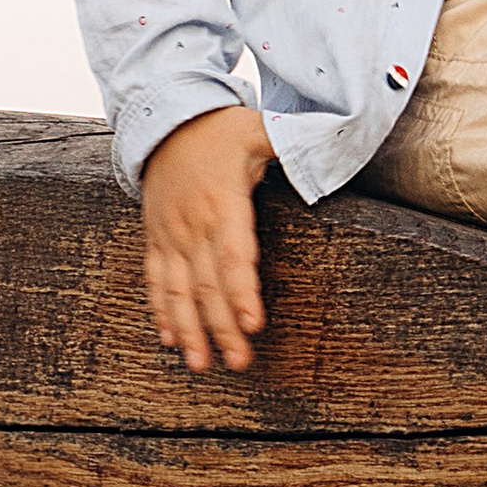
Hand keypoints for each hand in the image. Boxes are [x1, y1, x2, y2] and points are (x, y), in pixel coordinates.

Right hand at [140, 103, 280, 372]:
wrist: (163, 122)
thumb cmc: (219, 130)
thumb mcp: (256, 128)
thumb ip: (290, 138)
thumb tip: (331, 138)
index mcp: (222, 202)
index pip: (233, 255)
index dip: (242, 291)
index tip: (252, 323)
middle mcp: (193, 224)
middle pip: (208, 283)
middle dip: (221, 326)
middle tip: (239, 361)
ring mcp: (171, 234)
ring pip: (177, 290)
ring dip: (189, 328)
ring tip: (200, 364)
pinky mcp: (156, 238)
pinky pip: (155, 279)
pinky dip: (161, 310)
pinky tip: (170, 338)